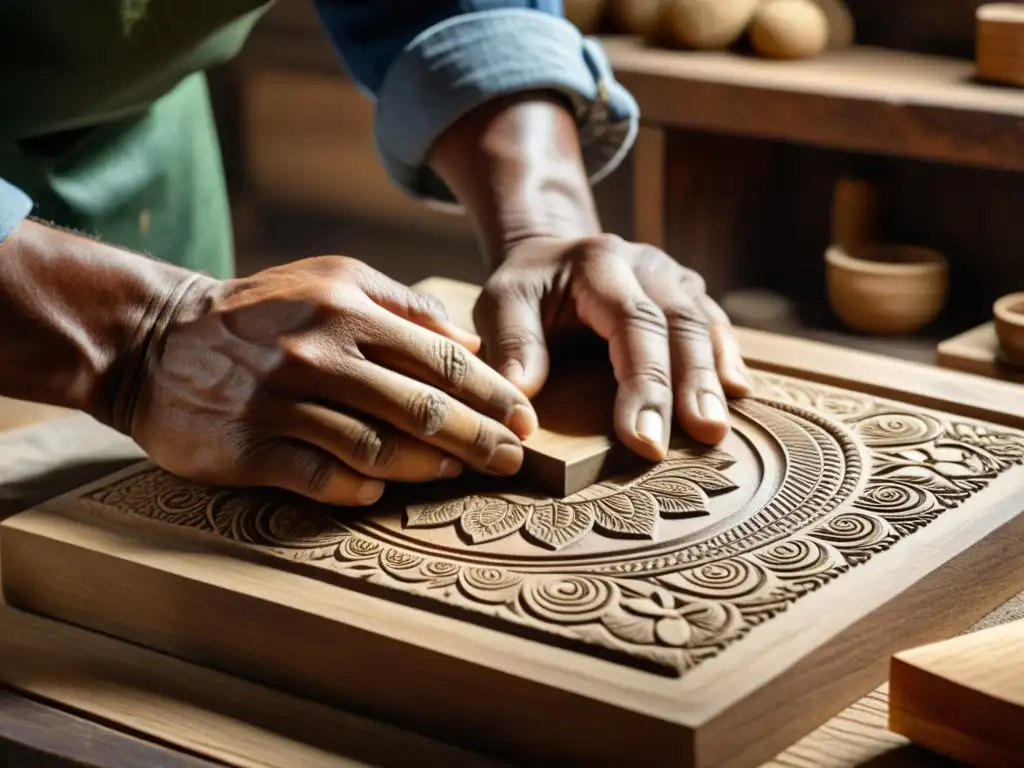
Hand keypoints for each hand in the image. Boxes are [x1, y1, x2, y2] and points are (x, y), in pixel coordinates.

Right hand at [129, 256, 537, 505]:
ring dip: (426, 465)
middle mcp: (318, 353)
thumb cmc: (262, 312)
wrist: (157, 341)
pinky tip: (382, 489)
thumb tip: (468, 343)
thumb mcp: (330, 278)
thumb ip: (401, 303)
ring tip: (460, 474)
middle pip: (419, 405)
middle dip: (478, 436)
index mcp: (347, 310)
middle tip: (513, 460)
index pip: (438, 357)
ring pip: (374, 443)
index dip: (491, 393)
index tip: (526, 422)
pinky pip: (315, 474)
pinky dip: (355, 484)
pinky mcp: (247, 445)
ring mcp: (281, 401)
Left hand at [474, 234, 752, 460]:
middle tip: (703, 435)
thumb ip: (511, 345)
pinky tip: (737, 390)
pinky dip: (726, 357)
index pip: (633, 322)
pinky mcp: (687, 293)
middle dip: (691, 383)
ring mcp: (673, 276)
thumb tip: (520, 407)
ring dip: (713, 376)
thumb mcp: (501, 302)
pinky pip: (714, 324)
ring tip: (717, 426)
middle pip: (680, 323)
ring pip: (704, 323)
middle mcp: (646, 264)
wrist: (553, 255)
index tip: (643, 438)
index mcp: (600, 263)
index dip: (643, 381)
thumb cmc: (527, 288)